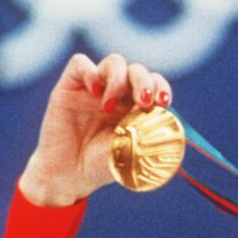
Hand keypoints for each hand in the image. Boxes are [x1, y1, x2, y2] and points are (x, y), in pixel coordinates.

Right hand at [19, 53, 173, 206]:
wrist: (70, 175)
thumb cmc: (103, 165)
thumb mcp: (132, 150)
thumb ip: (148, 131)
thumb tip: (167, 115)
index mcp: (136, 107)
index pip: (154, 84)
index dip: (161, 87)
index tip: (163, 102)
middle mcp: (117, 94)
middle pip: (137, 70)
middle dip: (144, 82)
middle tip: (143, 102)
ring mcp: (94, 88)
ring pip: (114, 62)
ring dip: (119, 79)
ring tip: (110, 106)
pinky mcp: (70, 86)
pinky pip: (80, 63)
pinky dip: (90, 72)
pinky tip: (94, 92)